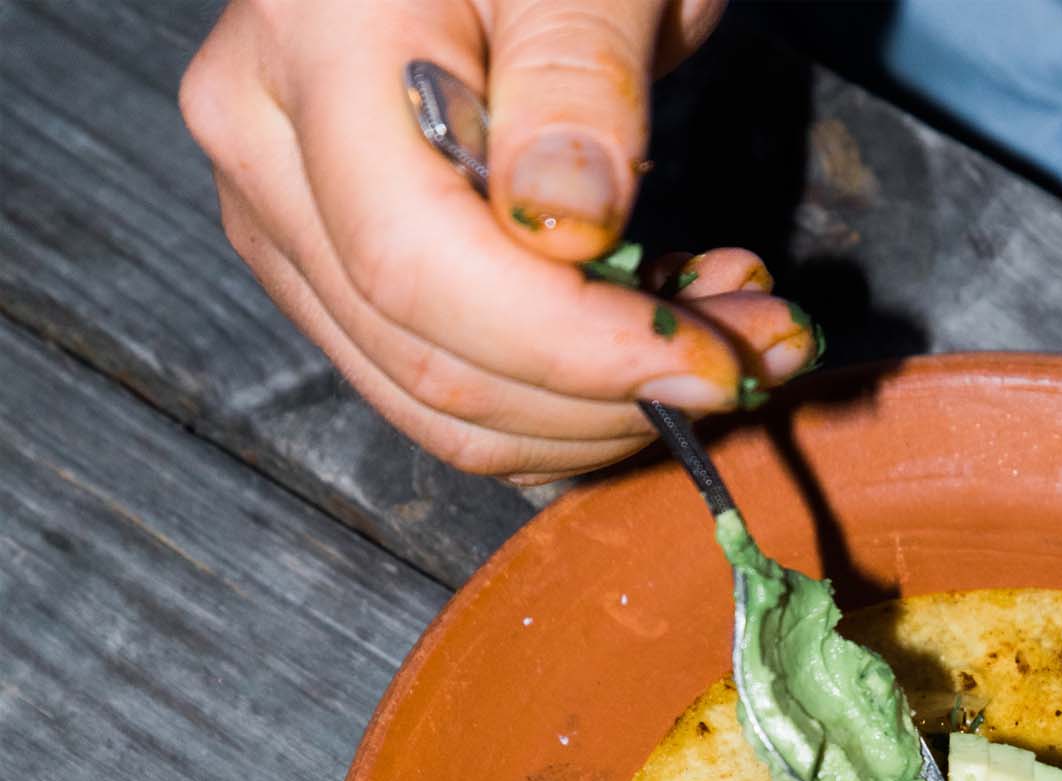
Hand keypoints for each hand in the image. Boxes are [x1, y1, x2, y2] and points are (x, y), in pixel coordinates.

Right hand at [181, 0, 819, 482]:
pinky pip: (449, 396)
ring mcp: (288, 224)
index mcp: (310, 49)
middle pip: (432, 362)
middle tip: (756, 348)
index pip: (422, 268)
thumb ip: (578, 72)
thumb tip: (570, 225)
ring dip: (602, 412)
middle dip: (613, 393)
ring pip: (441, 407)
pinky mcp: (333, 274)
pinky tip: (653, 333)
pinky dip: (568, 404)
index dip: (575, 349)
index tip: (712, 359)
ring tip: (720, 330)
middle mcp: (266, 152)